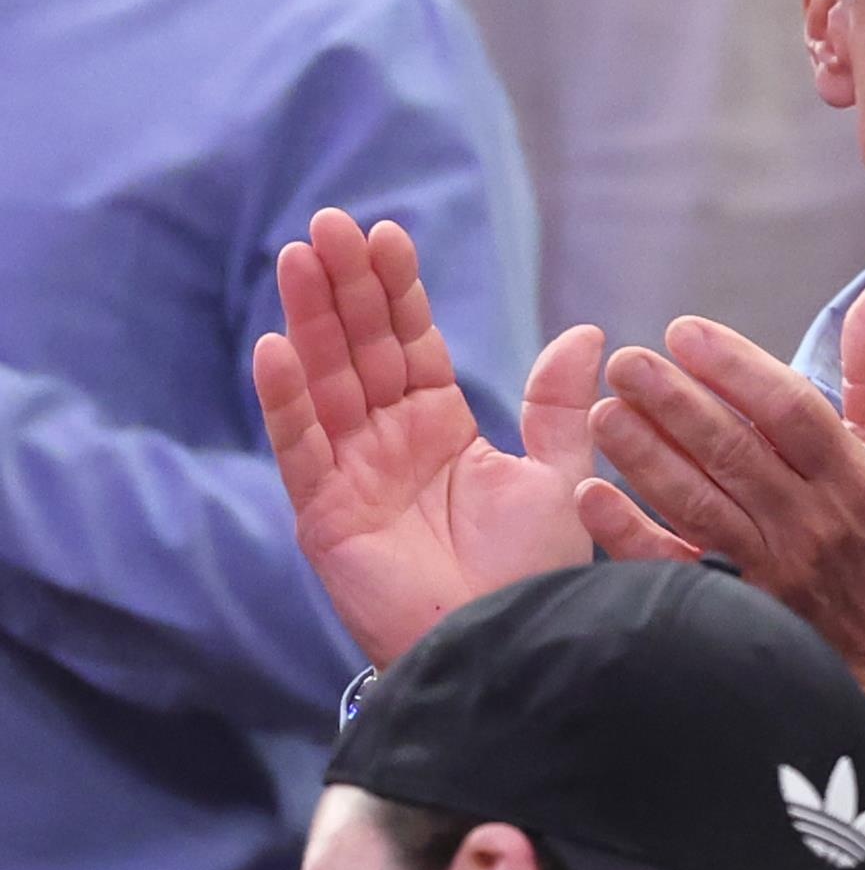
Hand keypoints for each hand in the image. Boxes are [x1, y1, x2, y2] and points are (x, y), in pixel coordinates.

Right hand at [252, 209, 599, 666]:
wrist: (513, 646)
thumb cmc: (535, 576)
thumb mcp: (559, 477)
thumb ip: (559, 407)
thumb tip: (585, 335)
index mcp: (441, 430)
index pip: (411, 344)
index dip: (396, 291)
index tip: (386, 235)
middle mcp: (390, 445)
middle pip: (360, 350)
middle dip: (345, 287)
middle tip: (330, 223)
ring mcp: (353, 477)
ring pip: (325, 383)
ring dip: (310, 321)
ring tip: (297, 257)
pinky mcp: (326, 518)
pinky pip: (301, 449)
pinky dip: (286, 401)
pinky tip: (273, 347)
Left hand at [579, 282, 864, 703]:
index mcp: (849, 473)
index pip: (790, 410)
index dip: (736, 367)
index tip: (684, 331)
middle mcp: (808, 519)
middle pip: (736, 452)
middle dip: (676, 403)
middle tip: (626, 363)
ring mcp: (768, 565)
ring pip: (699, 504)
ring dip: (647, 457)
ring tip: (603, 412)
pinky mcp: (735, 603)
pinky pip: (676, 565)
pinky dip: (630, 533)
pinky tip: (591, 495)